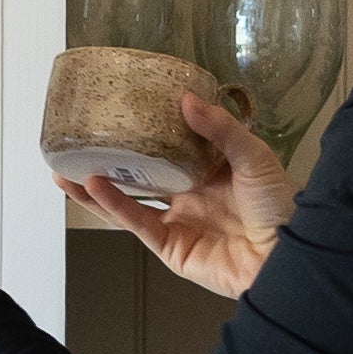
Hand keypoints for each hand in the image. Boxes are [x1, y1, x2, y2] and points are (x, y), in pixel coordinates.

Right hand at [64, 90, 291, 301]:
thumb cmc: (279, 206)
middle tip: (81, 145)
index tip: (122, 114)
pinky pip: (136, 222)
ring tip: (65, 171)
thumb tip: (185, 99)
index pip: (170, 149)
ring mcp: (178, 223)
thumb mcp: (254, 156)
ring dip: (96, 189)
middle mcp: (189, 197)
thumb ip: (220, 130)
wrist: (287, 254)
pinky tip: (93, 185)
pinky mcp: (171, 247)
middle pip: (140, 178)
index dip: (145, 134)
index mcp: (209, 172)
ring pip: (128, 203)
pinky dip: (113, 205)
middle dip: (109, 164)